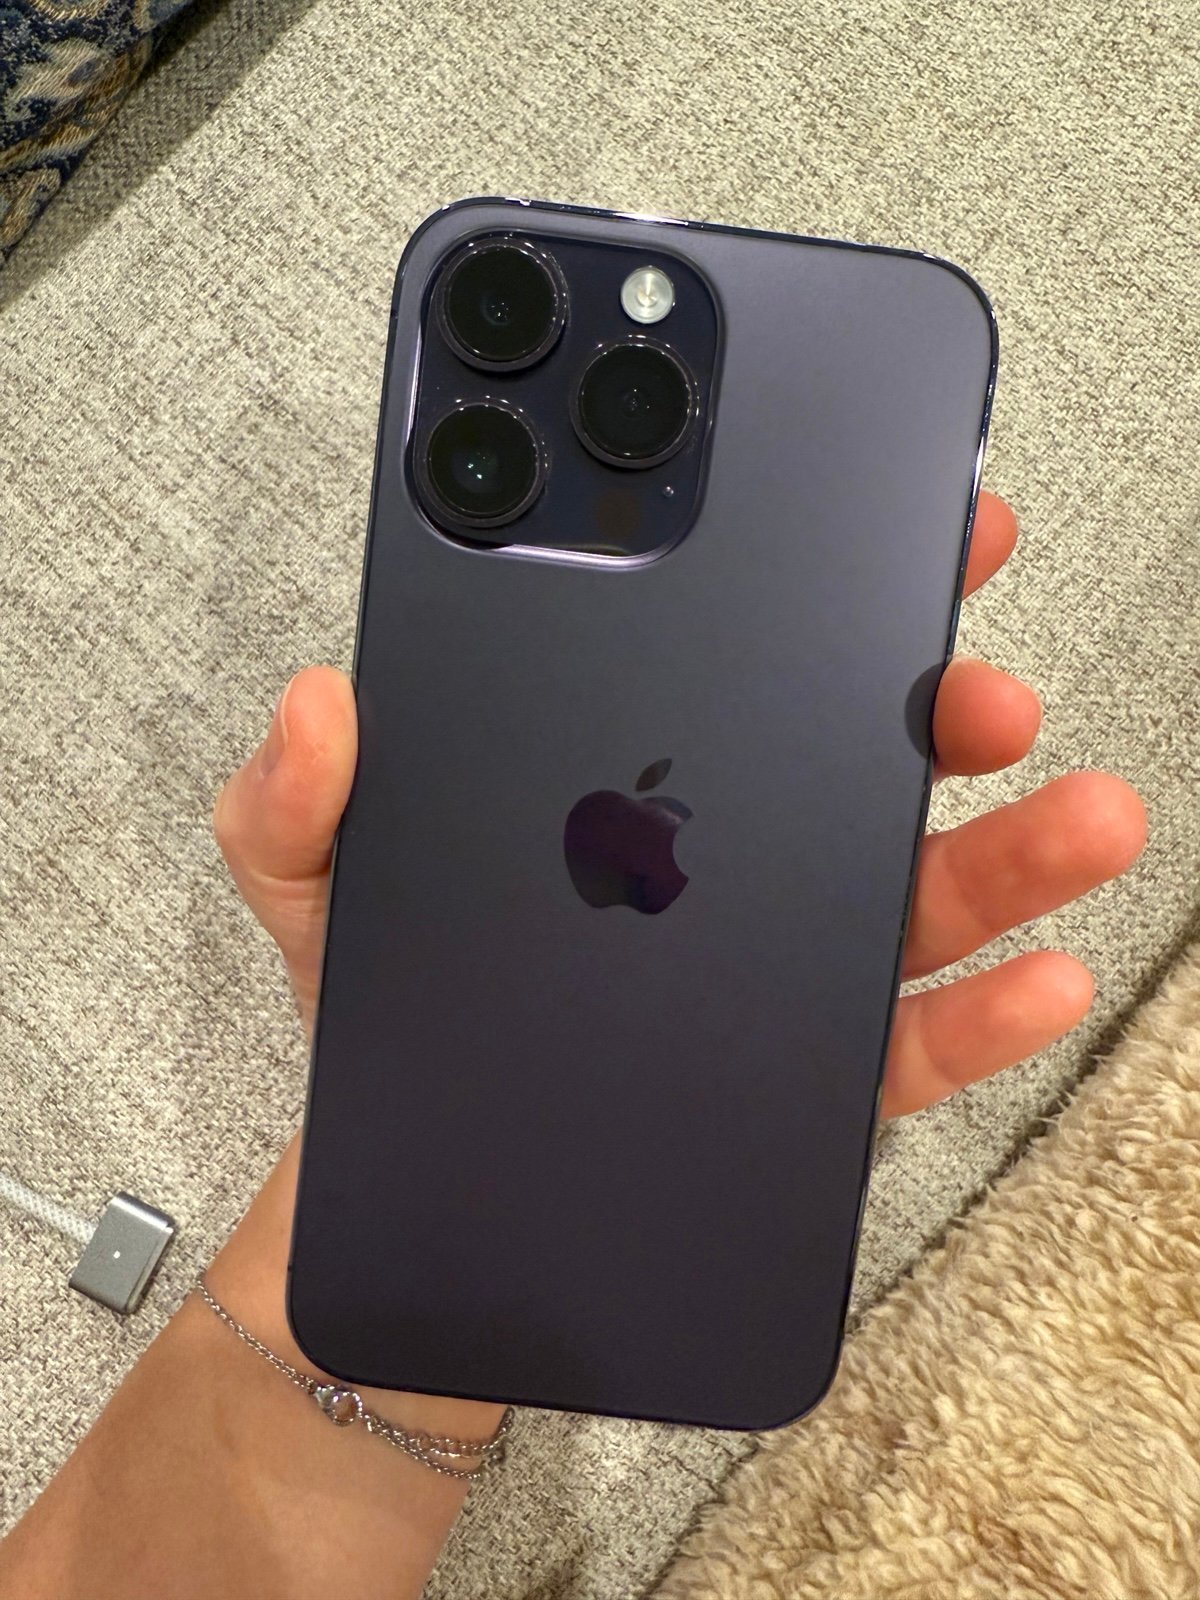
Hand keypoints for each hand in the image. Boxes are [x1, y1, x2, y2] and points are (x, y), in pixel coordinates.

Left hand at [213, 491, 1146, 1117]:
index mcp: (617, 770)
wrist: (416, 1170)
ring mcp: (766, 958)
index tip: (887, 521)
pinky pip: (898, 1039)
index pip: (724, 653)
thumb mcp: (305, 878)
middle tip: (978, 687)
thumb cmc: (376, 1000)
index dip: (811, 577)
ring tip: (1078, 812)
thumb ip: (292, 793)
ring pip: (908, 889)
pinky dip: (979, 1015)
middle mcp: (714, 849)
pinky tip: (1038, 980)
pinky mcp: (795, 1070)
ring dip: (1007, 851)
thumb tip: (322, 698)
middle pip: (849, 758)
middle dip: (935, 706)